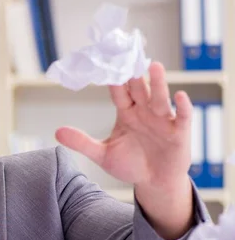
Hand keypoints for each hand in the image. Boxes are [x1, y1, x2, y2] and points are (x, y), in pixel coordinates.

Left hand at [55, 61, 191, 190]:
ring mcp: (163, 119)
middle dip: (134, 76)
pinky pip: (183, 116)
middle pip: (139, 90)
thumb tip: (56, 132)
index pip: (119, 92)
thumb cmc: (130, 164)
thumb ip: (82, 142)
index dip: (114, 80)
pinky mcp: (179, 131)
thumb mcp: (102, 154)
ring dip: (158, 83)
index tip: (106, 62)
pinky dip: (183, 106)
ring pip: (160, 98)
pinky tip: (180, 96)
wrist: (153, 182)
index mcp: (127, 113)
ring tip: (155, 66)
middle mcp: (145, 111)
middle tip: (128, 57)